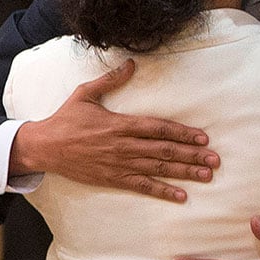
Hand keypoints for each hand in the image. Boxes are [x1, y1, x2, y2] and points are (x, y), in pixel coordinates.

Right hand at [11, 59, 219, 201]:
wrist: (44, 147)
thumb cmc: (65, 119)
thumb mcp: (85, 93)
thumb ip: (110, 79)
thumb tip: (131, 63)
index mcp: (120, 124)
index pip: (159, 128)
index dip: (182, 133)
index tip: (203, 137)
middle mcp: (124, 145)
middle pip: (164, 151)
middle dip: (192, 155)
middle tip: (215, 160)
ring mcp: (119, 164)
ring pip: (158, 169)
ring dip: (184, 173)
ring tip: (206, 175)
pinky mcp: (113, 178)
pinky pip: (142, 186)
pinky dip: (162, 191)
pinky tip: (181, 196)